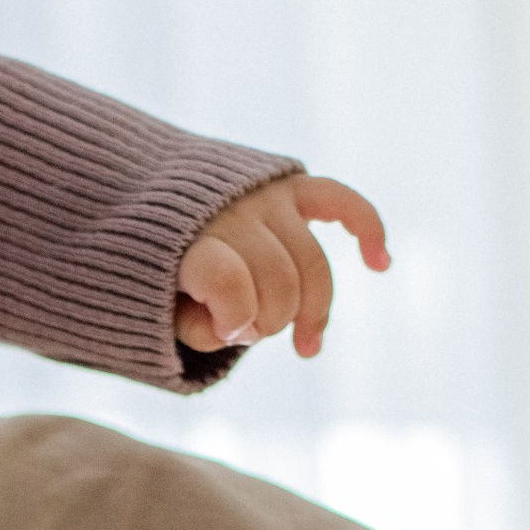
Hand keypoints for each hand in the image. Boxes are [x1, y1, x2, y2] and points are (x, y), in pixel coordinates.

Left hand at [176, 174, 388, 361]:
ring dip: (310, 312)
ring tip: (303, 342)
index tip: (219, 331)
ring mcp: (266, 196)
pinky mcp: (293, 187)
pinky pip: (342, 201)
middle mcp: (231, 211)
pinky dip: (368, 229)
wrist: (149, 199)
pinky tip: (380, 263)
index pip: (230, 284)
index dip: (232, 322)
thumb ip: (195, 327)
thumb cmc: (159, 272)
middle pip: (279, 282)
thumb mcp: (156, 309)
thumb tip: (242, 325)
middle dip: (270, 323)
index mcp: (188, 240)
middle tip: (251, 333)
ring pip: (312, 264)